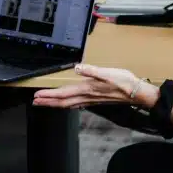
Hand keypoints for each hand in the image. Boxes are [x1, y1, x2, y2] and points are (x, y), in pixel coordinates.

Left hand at [33, 64, 154, 109]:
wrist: (136, 93)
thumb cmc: (124, 82)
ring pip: (68, 104)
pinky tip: (67, 103)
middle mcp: (87, 97)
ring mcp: (91, 100)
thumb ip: (92, 70)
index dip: (49, 95)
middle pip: (63, 102)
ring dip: (55, 104)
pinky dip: (67, 104)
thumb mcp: (108, 73)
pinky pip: (76, 104)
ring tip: (46, 103)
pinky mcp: (95, 100)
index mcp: (87, 89)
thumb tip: (77, 68)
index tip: (37, 96)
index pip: (63, 94)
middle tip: (35, 102)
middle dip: (48, 102)